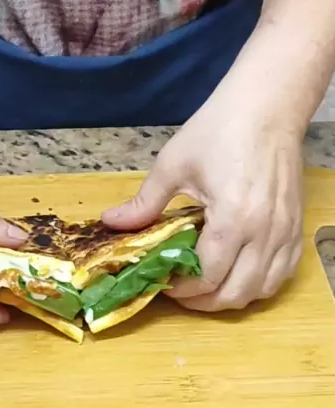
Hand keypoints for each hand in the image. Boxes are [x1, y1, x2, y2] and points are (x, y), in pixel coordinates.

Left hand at [103, 94, 303, 310]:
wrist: (267, 105)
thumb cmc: (220, 129)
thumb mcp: (174, 164)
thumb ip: (145, 202)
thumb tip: (112, 222)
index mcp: (232, 219)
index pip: (206, 277)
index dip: (180, 289)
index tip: (161, 283)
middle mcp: (264, 233)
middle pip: (235, 293)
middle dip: (203, 302)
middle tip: (179, 291)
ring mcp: (285, 231)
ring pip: (262, 289)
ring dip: (232, 296)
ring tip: (206, 285)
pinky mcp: (296, 225)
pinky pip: (283, 272)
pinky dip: (260, 283)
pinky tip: (238, 272)